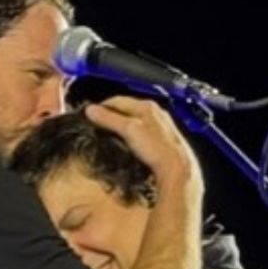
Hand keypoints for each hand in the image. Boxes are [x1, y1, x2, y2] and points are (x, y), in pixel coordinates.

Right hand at [85, 96, 201, 192]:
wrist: (177, 167)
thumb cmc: (157, 148)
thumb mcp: (128, 130)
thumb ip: (109, 119)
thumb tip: (91, 111)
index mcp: (146, 106)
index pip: (117, 100)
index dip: (101, 107)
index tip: (90, 115)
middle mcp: (154, 113)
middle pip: (126, 109)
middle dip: (111, 116)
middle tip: (97, 125)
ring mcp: (159, 125)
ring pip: (134, 119)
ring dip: (121, 125)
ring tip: (109, 134)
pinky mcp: (161, 138)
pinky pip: (141, 131)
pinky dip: (131, 134)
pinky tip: (127, 143)